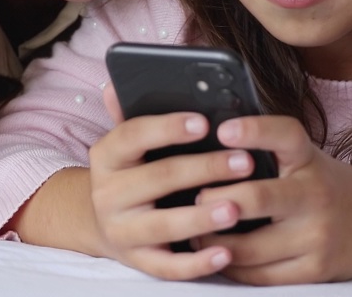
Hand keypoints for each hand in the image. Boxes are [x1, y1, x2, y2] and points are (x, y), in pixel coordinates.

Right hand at [87, 87, 252, 280]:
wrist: (105, 222)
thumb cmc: (133, 170)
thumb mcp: (129, 142)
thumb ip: (132, 113)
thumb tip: (115, 84)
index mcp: (107, 156)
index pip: (133, 135)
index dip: (167, 127)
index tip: (203, 121)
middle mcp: (108, 194)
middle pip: (158, 178)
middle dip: (204, 168)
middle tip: (245, 161)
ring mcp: (122, 231)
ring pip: (164, 225)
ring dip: (202, 217)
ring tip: (236, 208)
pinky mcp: (139, 262)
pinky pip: (168, 267)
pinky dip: (197, 263)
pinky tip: (226, 253)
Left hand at [191, 116, 351, 284]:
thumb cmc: (328, 186)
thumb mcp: (307, 159)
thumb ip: (269, 153)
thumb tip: (210, 151)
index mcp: (310, 159)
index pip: (285, 135)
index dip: (254, 130)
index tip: (224, 130)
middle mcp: (315, 195)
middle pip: (257, 198)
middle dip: (215, 201)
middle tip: (195, 199)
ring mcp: (316, 237)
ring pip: (250, 247)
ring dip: (213, 241)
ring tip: (194, 231)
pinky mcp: (314, 270)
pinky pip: (261, 275)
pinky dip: (232, 267)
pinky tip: (218, 254)